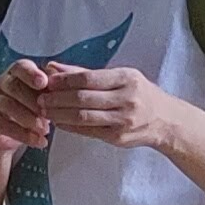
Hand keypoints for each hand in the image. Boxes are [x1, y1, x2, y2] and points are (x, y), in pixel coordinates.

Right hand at [0, 59, 60, 153]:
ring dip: (29, 119)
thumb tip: (66, 84)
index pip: (21, 67)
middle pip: (14, 86)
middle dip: (33, 101)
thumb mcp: (43, 97)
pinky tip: (39, 142)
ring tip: (45, 130)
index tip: (44, 83)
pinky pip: (3, 125)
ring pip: (8, 105)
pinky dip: (23, 135)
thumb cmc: (30, 108)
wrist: (7, 132)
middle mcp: (2, 83)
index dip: (32, 74)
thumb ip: (52, 89)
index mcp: (17, 73)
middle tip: (49, 114)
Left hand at [44, 67, 187, 150]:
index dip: (64, 80)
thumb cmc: (138, 94)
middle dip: (57, 98)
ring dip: (59, 114)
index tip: (47, 81)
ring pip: (83, 117)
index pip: (89, 78)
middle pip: (84, 98)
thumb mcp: (119, 77)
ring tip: (44, 111)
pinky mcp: (118, 138)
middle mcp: (127, 99)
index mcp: (127, 78)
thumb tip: (52, 67)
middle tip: (40, 98)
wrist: (164, 120)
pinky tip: (58, 121)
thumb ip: (84, 72)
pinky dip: (69, 126)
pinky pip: (88, 131)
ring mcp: (123, 120)